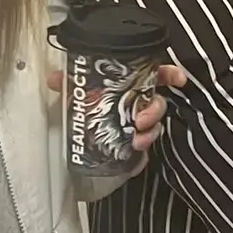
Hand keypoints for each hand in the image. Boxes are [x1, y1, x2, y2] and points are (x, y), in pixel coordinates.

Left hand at [47, 62, 187, 172]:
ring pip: (154, 126)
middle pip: (158, 102)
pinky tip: (136, 158)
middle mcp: (138, 103)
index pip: (157, 74)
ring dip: (149, 134)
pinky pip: (144, 149)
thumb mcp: (76, 90)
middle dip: (155, 111)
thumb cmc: (84, 104)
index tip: (178, 79)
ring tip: (137, 142)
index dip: (170, 74)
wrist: (79, 134)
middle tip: (141, 120)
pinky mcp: (133, 145)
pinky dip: (142, 154)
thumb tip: (54, 79)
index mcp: (130, 85)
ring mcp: (138, 124)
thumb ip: (69, 82)